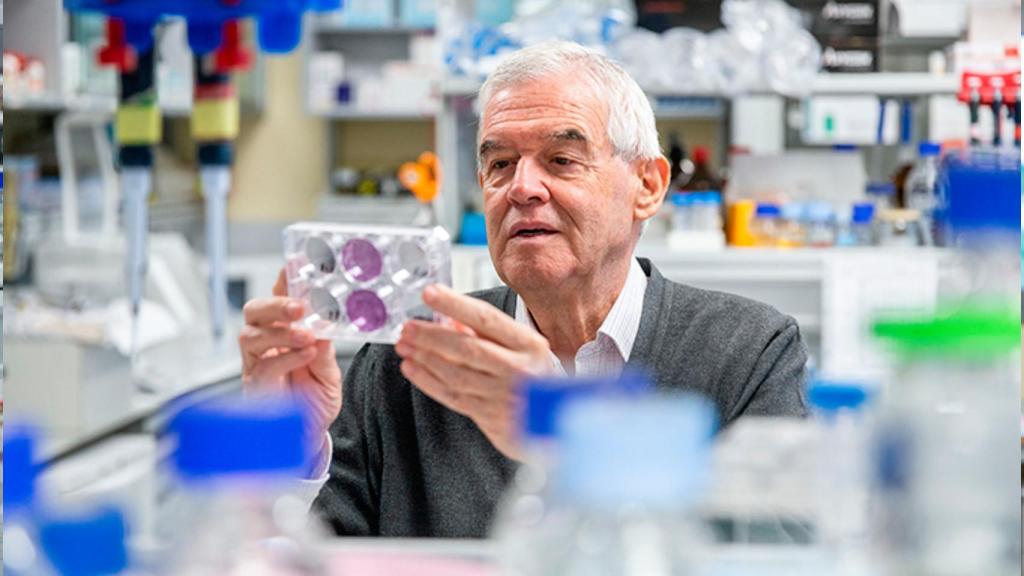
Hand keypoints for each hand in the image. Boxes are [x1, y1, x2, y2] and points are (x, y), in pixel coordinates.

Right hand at [239, 269, 341, 460]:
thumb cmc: (314, 400)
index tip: (298, 261)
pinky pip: (262, 365)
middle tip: (299, 306)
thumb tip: (327, 322)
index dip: (285, 279)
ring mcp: (256, 364)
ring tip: (305, 334)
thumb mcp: (328, 370)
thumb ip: (326, 347)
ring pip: (251, 335)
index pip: (280, 299)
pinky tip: (306, 355)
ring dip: (280, 331)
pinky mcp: (255, 386)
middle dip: (275, 304)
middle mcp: (264, 344)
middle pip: (254, 311)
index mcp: (283, 332)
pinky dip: (285, 357)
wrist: (306, 436)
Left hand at [395, 284, 554, 459]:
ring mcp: (504, 396)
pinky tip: (412, 369)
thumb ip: (488, 332)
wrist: (558, 419)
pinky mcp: (491, 418)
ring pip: (456, 375)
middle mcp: (519, 370)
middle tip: (408, 327)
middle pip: (467, 349)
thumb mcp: (522, 346)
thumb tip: (450, 318)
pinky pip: (453, 397)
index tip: (430, 293)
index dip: (455, 304)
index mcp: (529, 345)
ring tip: (405, 346)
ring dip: (425, 359)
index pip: (487, 319)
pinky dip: (428, 382)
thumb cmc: (534, 375)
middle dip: (431, 336)